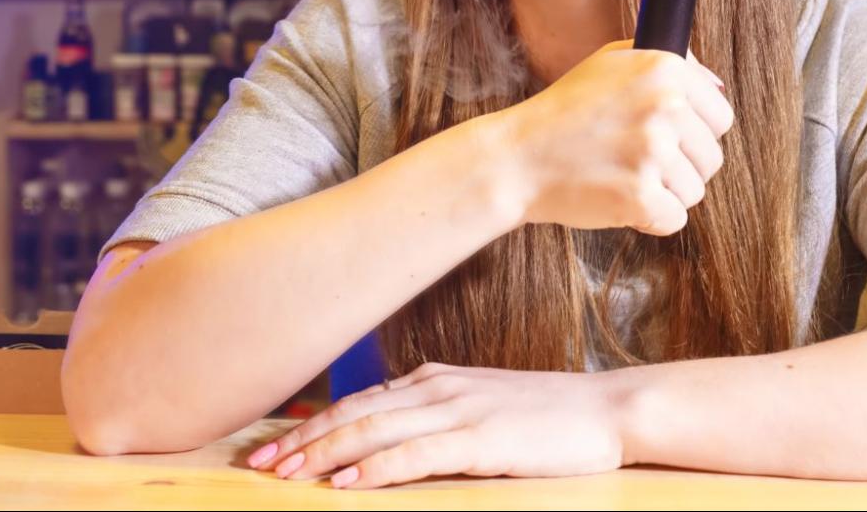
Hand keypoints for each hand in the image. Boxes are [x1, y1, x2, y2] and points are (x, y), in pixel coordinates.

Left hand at [245, 361, 631, 487]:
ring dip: (323, 454)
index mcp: (432, 380)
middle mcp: (436, 388)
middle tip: (259, 461)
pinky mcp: (480, 439)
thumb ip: (434, 418)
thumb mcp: (480, 408)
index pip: (357, 401)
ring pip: (372, 431)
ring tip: (285, 473)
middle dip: (302, 438)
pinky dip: (374, 469)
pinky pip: (414, 455)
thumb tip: (388, 439)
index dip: (311, 423)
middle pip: (353, 413)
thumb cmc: (546, 417)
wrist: (607, 410)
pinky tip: (346, 484)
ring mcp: (457, 411)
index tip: (272, 443)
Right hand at [486, 39, 731, 235]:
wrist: (517, 157)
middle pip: (712, 158)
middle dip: (680, 166)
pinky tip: (617, 197)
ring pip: (695, 191)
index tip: (663, 137)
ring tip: (620, 175)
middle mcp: (664, 105)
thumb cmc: (563, 112)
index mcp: (663, 69)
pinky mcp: (641, 195)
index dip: (694, 133)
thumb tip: (716, 85)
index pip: (721, 117)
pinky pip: (674, 219)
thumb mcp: (611, 63)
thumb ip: (667, 63)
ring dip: (662, 193)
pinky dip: (648, 219)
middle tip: (633, 159)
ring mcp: (653, 151)